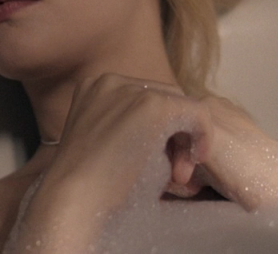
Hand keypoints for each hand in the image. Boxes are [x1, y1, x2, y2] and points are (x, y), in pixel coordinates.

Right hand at [49, 74, 212, 204]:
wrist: (74, 197)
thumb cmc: (91, 185)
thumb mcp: (107, 144)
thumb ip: (130, 128)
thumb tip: (172, 131)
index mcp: (96, 87)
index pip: (144, 98)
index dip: (161, 131)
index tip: (162, 166)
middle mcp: (112, 80)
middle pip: (164, 97)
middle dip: (175, 134)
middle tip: (175, 174)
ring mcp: (132, 90)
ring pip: (181, 104)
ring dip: (185, 139)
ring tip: (178, 175)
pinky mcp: (153, 105)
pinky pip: (197, 113)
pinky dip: (203, 136)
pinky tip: (195, 160)